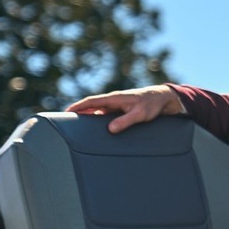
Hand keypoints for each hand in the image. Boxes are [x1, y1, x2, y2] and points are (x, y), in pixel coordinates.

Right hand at [65, 84, 184, 132]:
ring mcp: (116, 105)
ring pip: (97, 111)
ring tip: (76, 128)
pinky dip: (97, 120)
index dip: (78, 107)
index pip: (91, 101)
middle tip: (66, 122)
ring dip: (87, 117)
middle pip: (90, 106)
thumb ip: (125, 121)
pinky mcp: (120, 110)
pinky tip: (95, 130)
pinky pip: (104, 115)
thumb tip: (110, 129)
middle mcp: (113, 101)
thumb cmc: (152, 105)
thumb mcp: (140, 114)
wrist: (162, 99)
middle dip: (78, 113)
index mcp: (114, 98)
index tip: (66, 112)